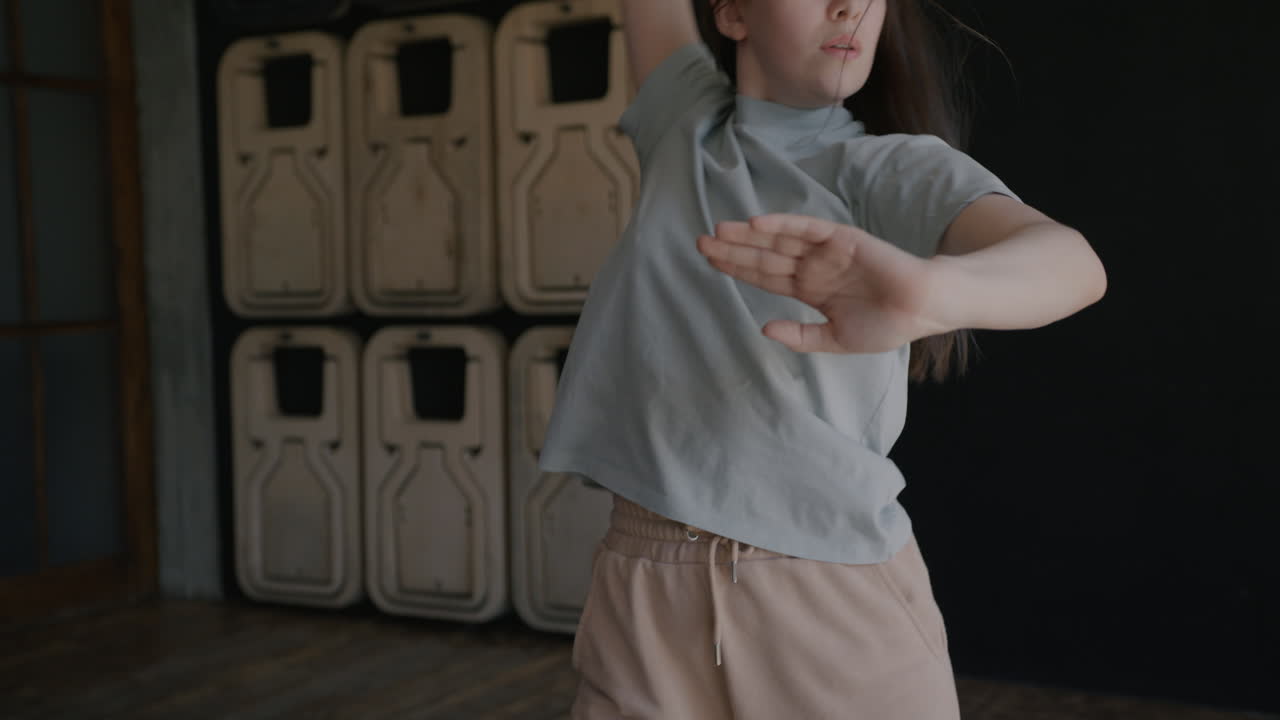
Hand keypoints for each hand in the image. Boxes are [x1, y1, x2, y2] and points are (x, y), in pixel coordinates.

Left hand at [696, 214, 945, 353]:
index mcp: (810, 289)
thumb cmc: (886, 325)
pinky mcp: (841, 238)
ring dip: (749, 235)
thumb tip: (764, 328)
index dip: (738, 268)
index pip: (765, 277)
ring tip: (718, 231)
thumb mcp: (835, 339)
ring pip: (779, 241)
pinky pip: (807, 229)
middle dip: (732, 250)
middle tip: (700, 242)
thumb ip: (800, 335)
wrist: (922, 309)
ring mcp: (825, 251)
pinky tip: (756, 224)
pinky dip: (782, 225)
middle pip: (764, 256)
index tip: (710, 262)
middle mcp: (813, 267)